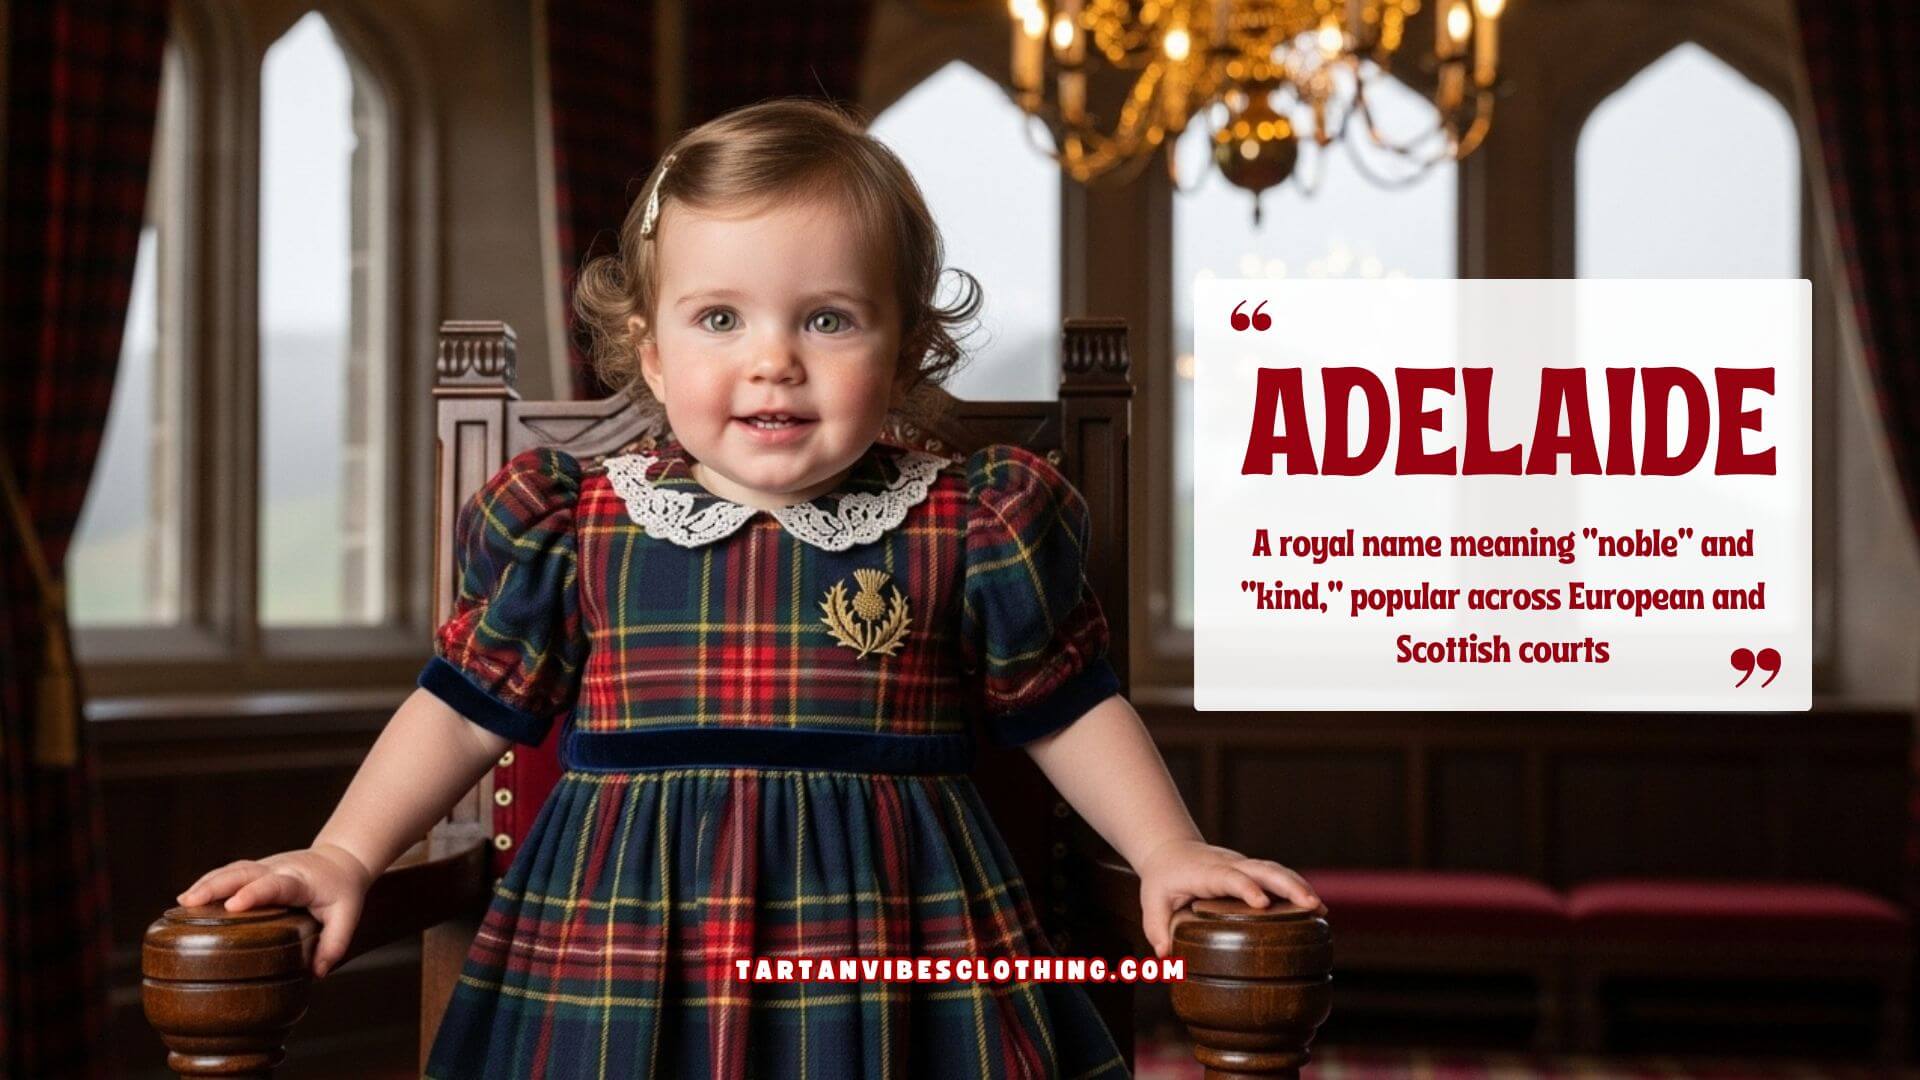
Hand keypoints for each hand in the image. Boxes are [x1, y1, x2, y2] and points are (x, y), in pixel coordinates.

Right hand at [175, 842, 374, 978]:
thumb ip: (334, 944)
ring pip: (232, 869)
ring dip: (207, 883)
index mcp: (300, 880)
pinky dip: (208, 883)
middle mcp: (278, 869)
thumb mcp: (348, 915)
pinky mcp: (254, 870)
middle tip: (190, 901)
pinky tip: (188, 900)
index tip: (234, 905)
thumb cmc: (342, 891)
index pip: (275, 884)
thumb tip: (317, 973)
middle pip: (244, 871)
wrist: (341, 861)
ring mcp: (264, 867)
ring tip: (182, 902)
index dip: (254, 893)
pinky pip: (229, 873)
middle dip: (217, 885)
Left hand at [1135, 838, 1323, 958]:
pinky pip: (1277, 876)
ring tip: (1321, 909)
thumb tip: (1165, 955)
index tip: (1262, 903)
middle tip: (1311, 904)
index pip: (1229, 877)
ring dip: (1298, 886)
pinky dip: (1297, 888)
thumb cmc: (1162, 880)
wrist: (1171, 851)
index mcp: (1206, 872)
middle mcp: (1229, 865)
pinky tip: (1317, 908)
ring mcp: (1244, 866)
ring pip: (1275, 870)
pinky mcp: (1252, 872)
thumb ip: (1156, 927)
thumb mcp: (1151, 901)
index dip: (1245, 888)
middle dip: (1287, 885)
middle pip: (1262, 869)